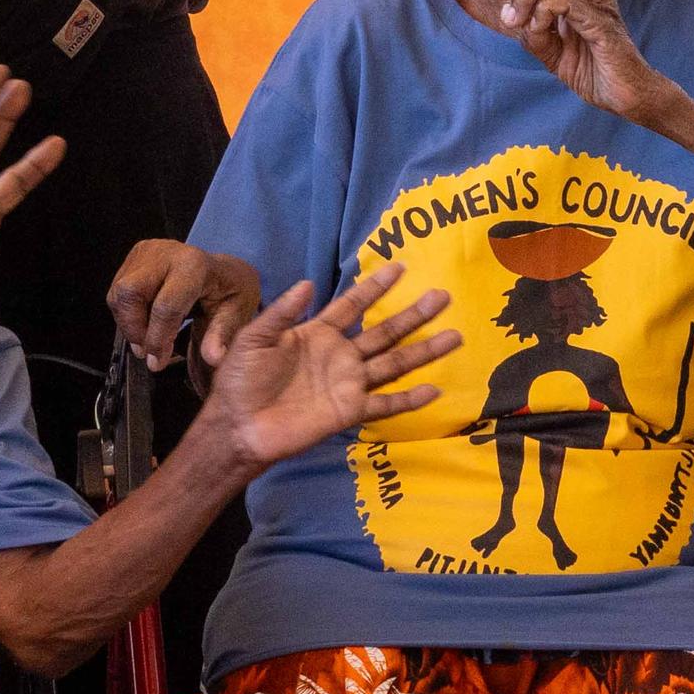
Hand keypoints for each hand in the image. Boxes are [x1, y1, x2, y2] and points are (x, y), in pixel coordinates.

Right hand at [110, 239, 264, 369]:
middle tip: (147, 350)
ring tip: (149, 337)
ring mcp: (147, 252)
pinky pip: (118, 291)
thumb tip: (213, 357)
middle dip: (134, 328)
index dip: (157, 339)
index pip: (165, 306)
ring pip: (119, 293)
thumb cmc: (229, 291)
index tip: (157, 361)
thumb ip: (221, 336)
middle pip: (131, 293)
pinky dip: (127, 314)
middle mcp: (167, 253)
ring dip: (129, 323)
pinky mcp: (136, 257)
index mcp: (194, 266)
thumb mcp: (236, 314)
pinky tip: (146, 321)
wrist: (223, 270)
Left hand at [194, 266, 461, 472]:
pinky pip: (385, 403)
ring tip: (454, 336)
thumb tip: (309, 282)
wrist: (239, 425)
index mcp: (318, 334)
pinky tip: (435, 389)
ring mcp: (348, 383)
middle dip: (413, 314)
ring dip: (424, 350)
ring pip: (394, 363)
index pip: (352, 305)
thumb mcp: (254, 338)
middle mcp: (340, 356)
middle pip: (384, 331)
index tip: (399, 267)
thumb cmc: (241, 380)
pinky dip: (410, 399)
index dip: (375, 287)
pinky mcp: (349, 411)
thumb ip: (282, 312)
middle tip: (442, 296)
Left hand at [484, 0, 669, 129]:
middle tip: (508, 12)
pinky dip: (542, 13)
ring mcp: (601, 3)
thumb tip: (510, 14)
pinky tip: (540, 31)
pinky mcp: (602, 23)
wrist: (625, 97)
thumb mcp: (552, 50)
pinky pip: (565, 1)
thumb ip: (532, 30)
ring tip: (521, 23)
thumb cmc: (593, 71)